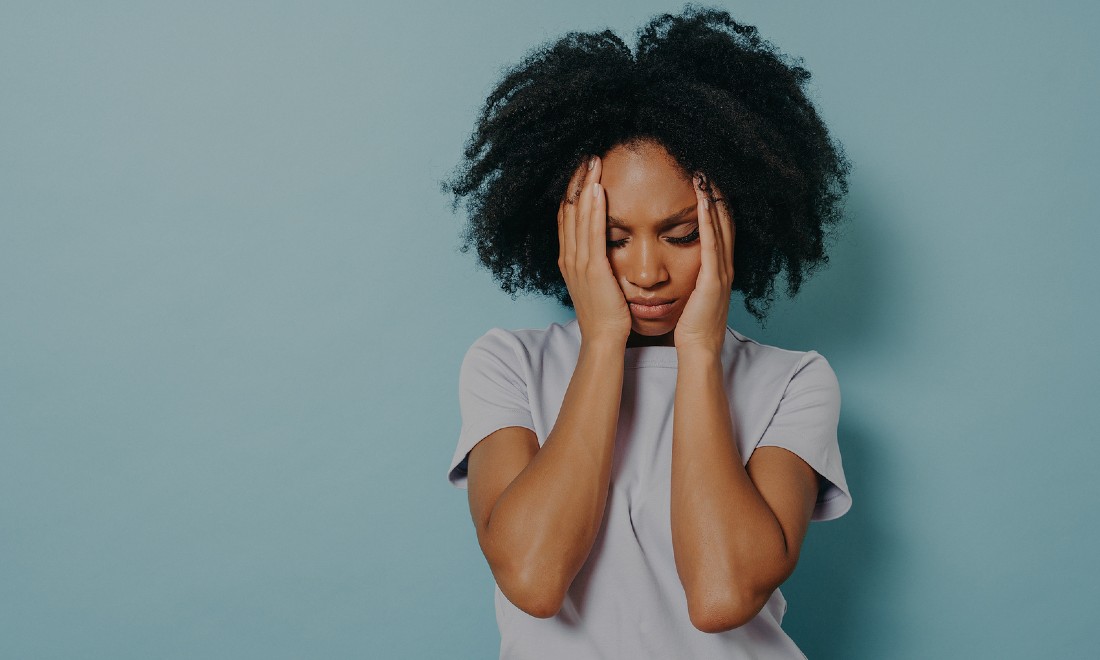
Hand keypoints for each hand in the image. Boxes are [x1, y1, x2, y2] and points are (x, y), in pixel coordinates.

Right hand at [557, 156, 631, 346]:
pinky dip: (594, 209)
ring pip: (578, 216)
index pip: (567, 217)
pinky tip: (599, 190)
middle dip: (577, 182)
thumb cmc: (606, 315)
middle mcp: (569, 257)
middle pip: (569, 210)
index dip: (573, 192)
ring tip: (593, 162)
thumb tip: (603, 248)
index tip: (582, 170)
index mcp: (569, 260)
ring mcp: (578, 262)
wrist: (603, 339)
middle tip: (586, 156)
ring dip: (585, 187)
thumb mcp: (597, 283)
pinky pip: (593, 232)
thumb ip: (596, 263)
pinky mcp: (592, 268)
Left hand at [674, 174, 734, 354]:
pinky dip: (709, 222)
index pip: (719, 227)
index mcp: (718, 268)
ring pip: (721, 228)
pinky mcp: (713, 280)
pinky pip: (711, 244)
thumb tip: (677, 257)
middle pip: (725, 221)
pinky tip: (704, 203)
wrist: (698, 348)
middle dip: (718, 195)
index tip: (705, 180)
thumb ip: (692, 273)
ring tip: (706, 176)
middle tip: (709, 168)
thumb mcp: (693, 291)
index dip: (715, 203)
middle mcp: (724, 266)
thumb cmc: (691, 323)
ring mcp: (721, 272)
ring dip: (714, 201)